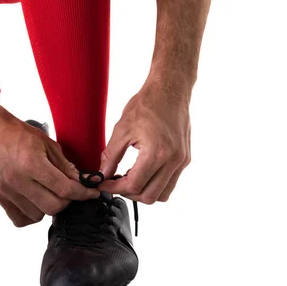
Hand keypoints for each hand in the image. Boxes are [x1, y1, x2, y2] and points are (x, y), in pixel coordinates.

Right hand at [0, 121, 99, 226]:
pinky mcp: (1, 198)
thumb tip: (83, 183)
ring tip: (48, 194)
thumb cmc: (21, 136)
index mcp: (32, 164)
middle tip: (68, 192)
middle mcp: (18, 181)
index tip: (91, 193)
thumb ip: (66, 167)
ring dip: (48, 208)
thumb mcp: (49, 145)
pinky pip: (20, 220)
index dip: (82, 193)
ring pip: (37, 216)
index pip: (64, 189)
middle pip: (52, 207)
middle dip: (66, 202)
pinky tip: (35, 203)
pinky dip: (31, 215)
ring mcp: (8, 192)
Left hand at [99, 80, 191, 203]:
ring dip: (143, 192)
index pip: (134, 185)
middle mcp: (173, 160)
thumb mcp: (121, 129)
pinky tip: (140, 172)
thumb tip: (102, 175)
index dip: (114, 188)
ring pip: (163, 194)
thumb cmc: (147, 104)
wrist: (170, 89)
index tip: (103, 184)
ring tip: (128, 178)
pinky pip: (170, 183)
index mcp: (157, 153)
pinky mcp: (185, 159)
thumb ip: (110, 156)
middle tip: (114, 183)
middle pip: (149, 196)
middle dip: (128, 193)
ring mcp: (182, 161)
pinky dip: (154, 184)